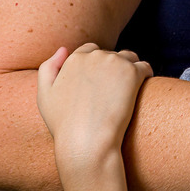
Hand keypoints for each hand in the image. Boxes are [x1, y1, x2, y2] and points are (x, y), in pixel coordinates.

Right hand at [36, 43, 152, 179]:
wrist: (86, 141)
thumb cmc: (64, 124)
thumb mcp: (44, 96)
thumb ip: (48, 68)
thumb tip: (64, 49)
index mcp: (74, 59)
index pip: (90, 50)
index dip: (96, 66)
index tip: (100, 83)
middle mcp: (95, 56)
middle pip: (110, 54)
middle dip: (112, 68)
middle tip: (113, 92)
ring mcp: (114, 62)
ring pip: (129, 58)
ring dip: (130, 69)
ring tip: (128, 91)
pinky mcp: (132, 72)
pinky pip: (145, 67)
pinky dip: (145, 75)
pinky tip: (141, 89)